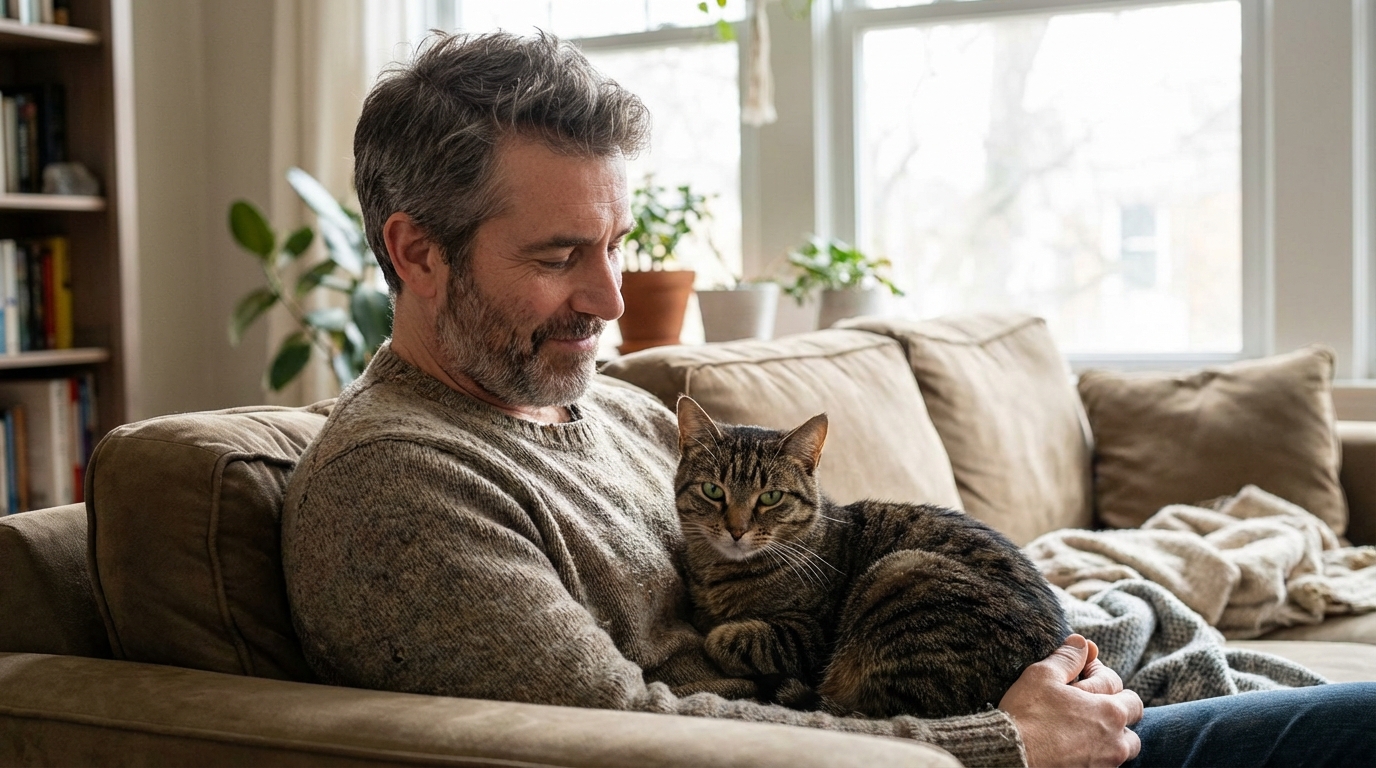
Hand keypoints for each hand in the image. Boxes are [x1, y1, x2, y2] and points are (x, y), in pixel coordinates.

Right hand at [999, 634, 1142, 767]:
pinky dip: (1097, 752)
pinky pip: (1106, 762)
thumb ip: (1067, 657)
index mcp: (1110, 710)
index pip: (1118, 683)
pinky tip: (1073, 744)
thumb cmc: (1027, 716)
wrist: (1012, 758)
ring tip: (1083, 727)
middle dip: (1113, 704)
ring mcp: (1107, 762)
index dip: (1096, 673)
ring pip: (1125, 745)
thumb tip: (1082, 642)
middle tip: (1083, 701)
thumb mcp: (1043, 676)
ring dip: (1112, 733)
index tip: (1076, 674)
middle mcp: (1116, 740)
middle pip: (1132, 717)